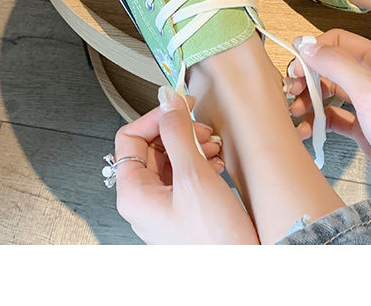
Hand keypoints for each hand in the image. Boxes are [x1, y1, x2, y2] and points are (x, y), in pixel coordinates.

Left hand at [112, 87, 258, 243]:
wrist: (241, 268)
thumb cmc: (214, 239)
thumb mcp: (194, 176)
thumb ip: (177, 133)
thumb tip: (167, 102)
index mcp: (134, 194)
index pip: (129, 138)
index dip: (154, 118)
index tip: (177, 107)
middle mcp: (144, 201)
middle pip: (151, 147)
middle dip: (178, 132)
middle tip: (199, 128)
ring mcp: (163, 207)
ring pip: (171, 159)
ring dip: (192, 145)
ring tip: (212, 147)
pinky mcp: (183, 210)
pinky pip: (185, 174)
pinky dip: (201, 161)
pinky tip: (216, 163)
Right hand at [287, 30, 370, 239]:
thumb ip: (338, 66)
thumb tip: (307, 45)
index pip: (339, 42)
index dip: (313, 52)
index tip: (294, 71)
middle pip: (332, 67)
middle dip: (308, 78)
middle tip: (290, 95)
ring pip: (331, 93)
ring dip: (310, 101)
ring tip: (295, 115)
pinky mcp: (367, 131)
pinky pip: (335, 119)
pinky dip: (318, 122)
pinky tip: (305, 132)